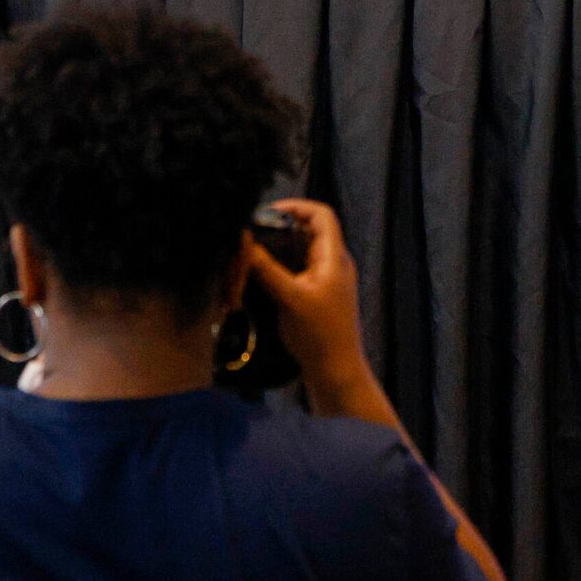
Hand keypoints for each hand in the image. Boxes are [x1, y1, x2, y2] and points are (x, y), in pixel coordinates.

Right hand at [242, 199, 377, 410]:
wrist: (336, 373)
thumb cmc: (319, 335)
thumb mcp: (290, 298)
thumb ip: (267, 268)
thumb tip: (244, 241)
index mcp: (334, 258)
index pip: (322, 215)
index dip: (296, 207)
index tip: (267, 212)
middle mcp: (334, 264)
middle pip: (309, 231)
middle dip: (280, 228)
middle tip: (252, 233)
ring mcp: (327, 281)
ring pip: (301, 252)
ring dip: (278, 250)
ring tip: (251, 254)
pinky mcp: (317, 297)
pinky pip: (298, 271)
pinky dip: (280, 268)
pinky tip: (260, 278)